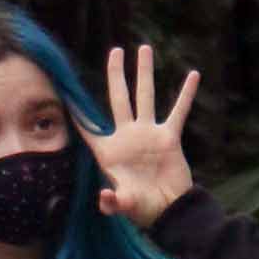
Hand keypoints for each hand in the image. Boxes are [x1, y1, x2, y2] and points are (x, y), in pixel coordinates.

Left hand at [84, 45, 196, 229]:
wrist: (170, 210)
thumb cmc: (143, 209)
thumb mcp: (124, 205)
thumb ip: (113, 202)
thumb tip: (104, 198)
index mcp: (109, 151)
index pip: (88, 128)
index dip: (77, 112)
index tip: (65, 90)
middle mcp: (127, 136)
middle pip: (119, 98)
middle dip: (116, 74)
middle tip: (115, 51)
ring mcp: (148, 134)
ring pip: (146, 96)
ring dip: (145, 73)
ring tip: (144, 48)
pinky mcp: (169, 137)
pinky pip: (178, 111)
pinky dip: (186, 94)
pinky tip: (193, 75)